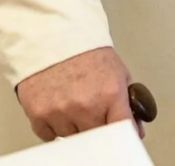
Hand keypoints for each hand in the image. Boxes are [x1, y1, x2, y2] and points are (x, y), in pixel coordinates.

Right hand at [16, 46, 137, 142]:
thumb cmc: (87, 52)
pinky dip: (54, 127)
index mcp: (110, 94)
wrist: (54, 37)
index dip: (122, 133)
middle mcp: (86, 105)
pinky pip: (49, 136)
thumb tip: (135, 127)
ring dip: (74, 126)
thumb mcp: (118, 72)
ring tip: (73, 103)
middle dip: (97, 126)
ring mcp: (61, 112)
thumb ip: (128, 102)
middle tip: (93, 110)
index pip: (121, 129)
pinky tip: (57, 108)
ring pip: (72, 137)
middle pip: (96, 136)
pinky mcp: (39, 114)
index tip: (122, 134)